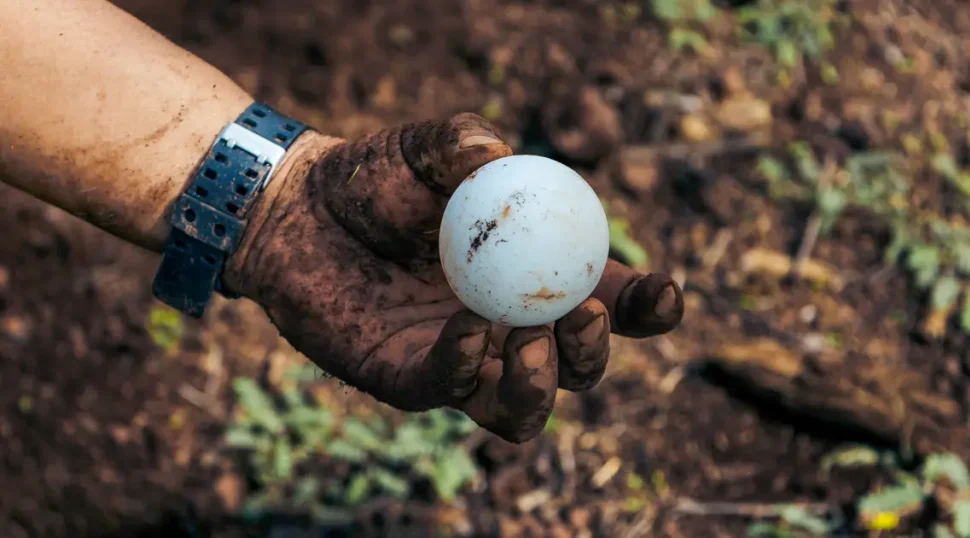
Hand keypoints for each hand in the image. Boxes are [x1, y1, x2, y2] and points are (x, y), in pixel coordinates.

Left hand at [223, 113, 682, 442]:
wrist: (297, 211)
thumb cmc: (375, 177)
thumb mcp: (423, 147)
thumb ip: (462, 140)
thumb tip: (496, 158)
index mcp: (536, 274)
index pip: (610, 302)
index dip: (647, 308)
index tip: (663, 292)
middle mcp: (510, 325)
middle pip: (579, 366)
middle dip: (595, 352)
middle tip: (583, 314)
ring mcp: (463, 360)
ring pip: (525, 407)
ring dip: (545, 385)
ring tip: (533, 338)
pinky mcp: (410, 379)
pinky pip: (454, 391)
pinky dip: (471, 367)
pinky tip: (469, 329)